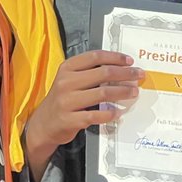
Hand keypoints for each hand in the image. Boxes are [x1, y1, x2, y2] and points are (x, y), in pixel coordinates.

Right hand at [23, 50, 142, 181]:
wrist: (43, 124)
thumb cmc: (63, 99)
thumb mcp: (69, 81)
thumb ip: (88, 73)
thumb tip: (120, 68)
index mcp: (67, 68)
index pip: (95, 57)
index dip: (115, 57)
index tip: (130, 61)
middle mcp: (66, 82)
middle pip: (102, 73)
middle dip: (125, 73)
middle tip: (139, 75)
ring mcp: (67, 101)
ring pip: (102, 93)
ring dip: (122, 92)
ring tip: (134, 92)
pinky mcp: (70, 119)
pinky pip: (95, 115)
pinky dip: (109, 113)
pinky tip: (118, 112)